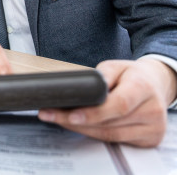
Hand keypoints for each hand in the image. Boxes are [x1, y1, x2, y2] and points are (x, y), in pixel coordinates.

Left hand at [38, 59, 175, 146]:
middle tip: (50, 114)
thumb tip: (81, 88)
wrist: (155, 85)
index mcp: (143, 88)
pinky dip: (94, 134)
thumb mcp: (115, 66)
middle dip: (76, 121)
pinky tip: (77, 126)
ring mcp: (153, 128)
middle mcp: (152, 110)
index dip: (94, 113)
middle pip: (110, 123)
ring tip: (57, 119)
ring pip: (110, 135)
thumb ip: (100, 76)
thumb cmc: (131, 75)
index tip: (70, 115)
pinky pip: (116, 140)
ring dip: (81, 129)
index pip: (119, 105)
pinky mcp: (149, 139)